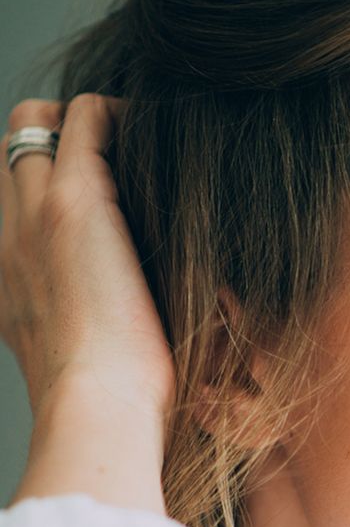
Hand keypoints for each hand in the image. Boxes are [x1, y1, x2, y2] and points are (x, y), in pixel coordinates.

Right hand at [0, 95, 175, 425]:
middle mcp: (4, 241)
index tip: (97, 208)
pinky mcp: (73, 203)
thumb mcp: (87, 366)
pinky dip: (121, 117)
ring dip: (85, 123)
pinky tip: (157, 140)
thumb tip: (141, 336)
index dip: (42, 191)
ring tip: (135, 148)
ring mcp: (31, 216)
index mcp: (5, 282)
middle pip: (9, 154)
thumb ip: (94, 332)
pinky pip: (87, 119)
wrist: (97, 409)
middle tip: (115, 164)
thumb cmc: (111, 407)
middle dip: (54, 144)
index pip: (6, 206)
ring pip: (35, 123)